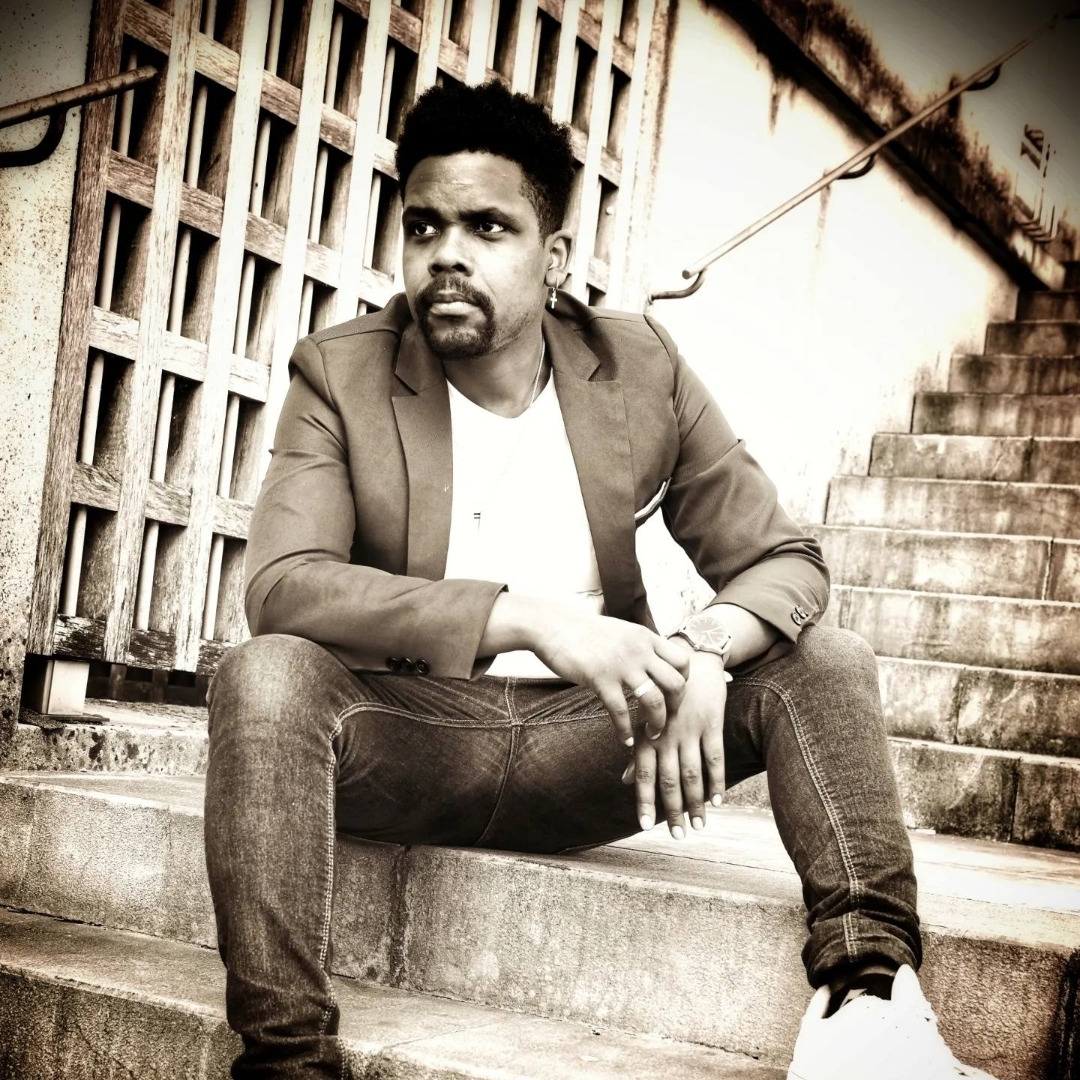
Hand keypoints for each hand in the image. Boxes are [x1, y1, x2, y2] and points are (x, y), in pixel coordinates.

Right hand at [533, 607, 690, 744]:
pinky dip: (625, 730)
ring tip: (652, 734)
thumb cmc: (583, 631)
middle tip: (667, 718)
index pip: (683, 660)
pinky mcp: (601, 679)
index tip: (673, 695)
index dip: (684, 682)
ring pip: (655, 700)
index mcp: (646, 637)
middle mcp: (639, 650)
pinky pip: (621, 711)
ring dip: (657, 723)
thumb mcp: (621, 631)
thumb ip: (639, 646)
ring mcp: (621, 665)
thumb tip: (652, 662)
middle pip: (676, 683)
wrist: (553, 627)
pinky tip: (625, 740)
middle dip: (676, 706)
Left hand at [628, 649, 727, 836]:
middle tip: (678, 836)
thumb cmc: (663, 694)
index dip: (644, 801)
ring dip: (695, 802)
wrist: (690, 658)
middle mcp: (666, 734)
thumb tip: (627, 780)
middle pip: (669, 780)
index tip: (644, 827)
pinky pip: (714, 758)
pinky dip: (716, 781)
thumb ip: (639, 751)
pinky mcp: (711, 724)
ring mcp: (689, 730)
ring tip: (698, 826)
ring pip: (692, 774)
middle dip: (673, 810)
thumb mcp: (646, 719)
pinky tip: (717, 802)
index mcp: (646, 734)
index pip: (643, 774)